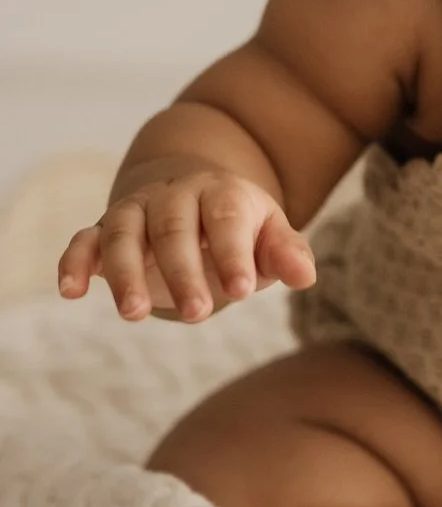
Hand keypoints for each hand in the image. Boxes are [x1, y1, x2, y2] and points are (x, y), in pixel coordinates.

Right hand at [56, 169, 315, 321]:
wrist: (189, 191)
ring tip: (134, 314)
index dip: (234, 254)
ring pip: (123, 234)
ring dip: (125, 273)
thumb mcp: (267, 234)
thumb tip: (306, 277)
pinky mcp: (103, 229)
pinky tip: (71, 292)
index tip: (243, 292)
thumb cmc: (237, 225)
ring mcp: (135, 210)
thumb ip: (285, 253)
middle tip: (197, 315)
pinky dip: (74, 262)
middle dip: (183, 272)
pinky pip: (83, 241)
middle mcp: (173, 195)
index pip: (226, 220)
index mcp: (221, 193)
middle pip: (173, 229)